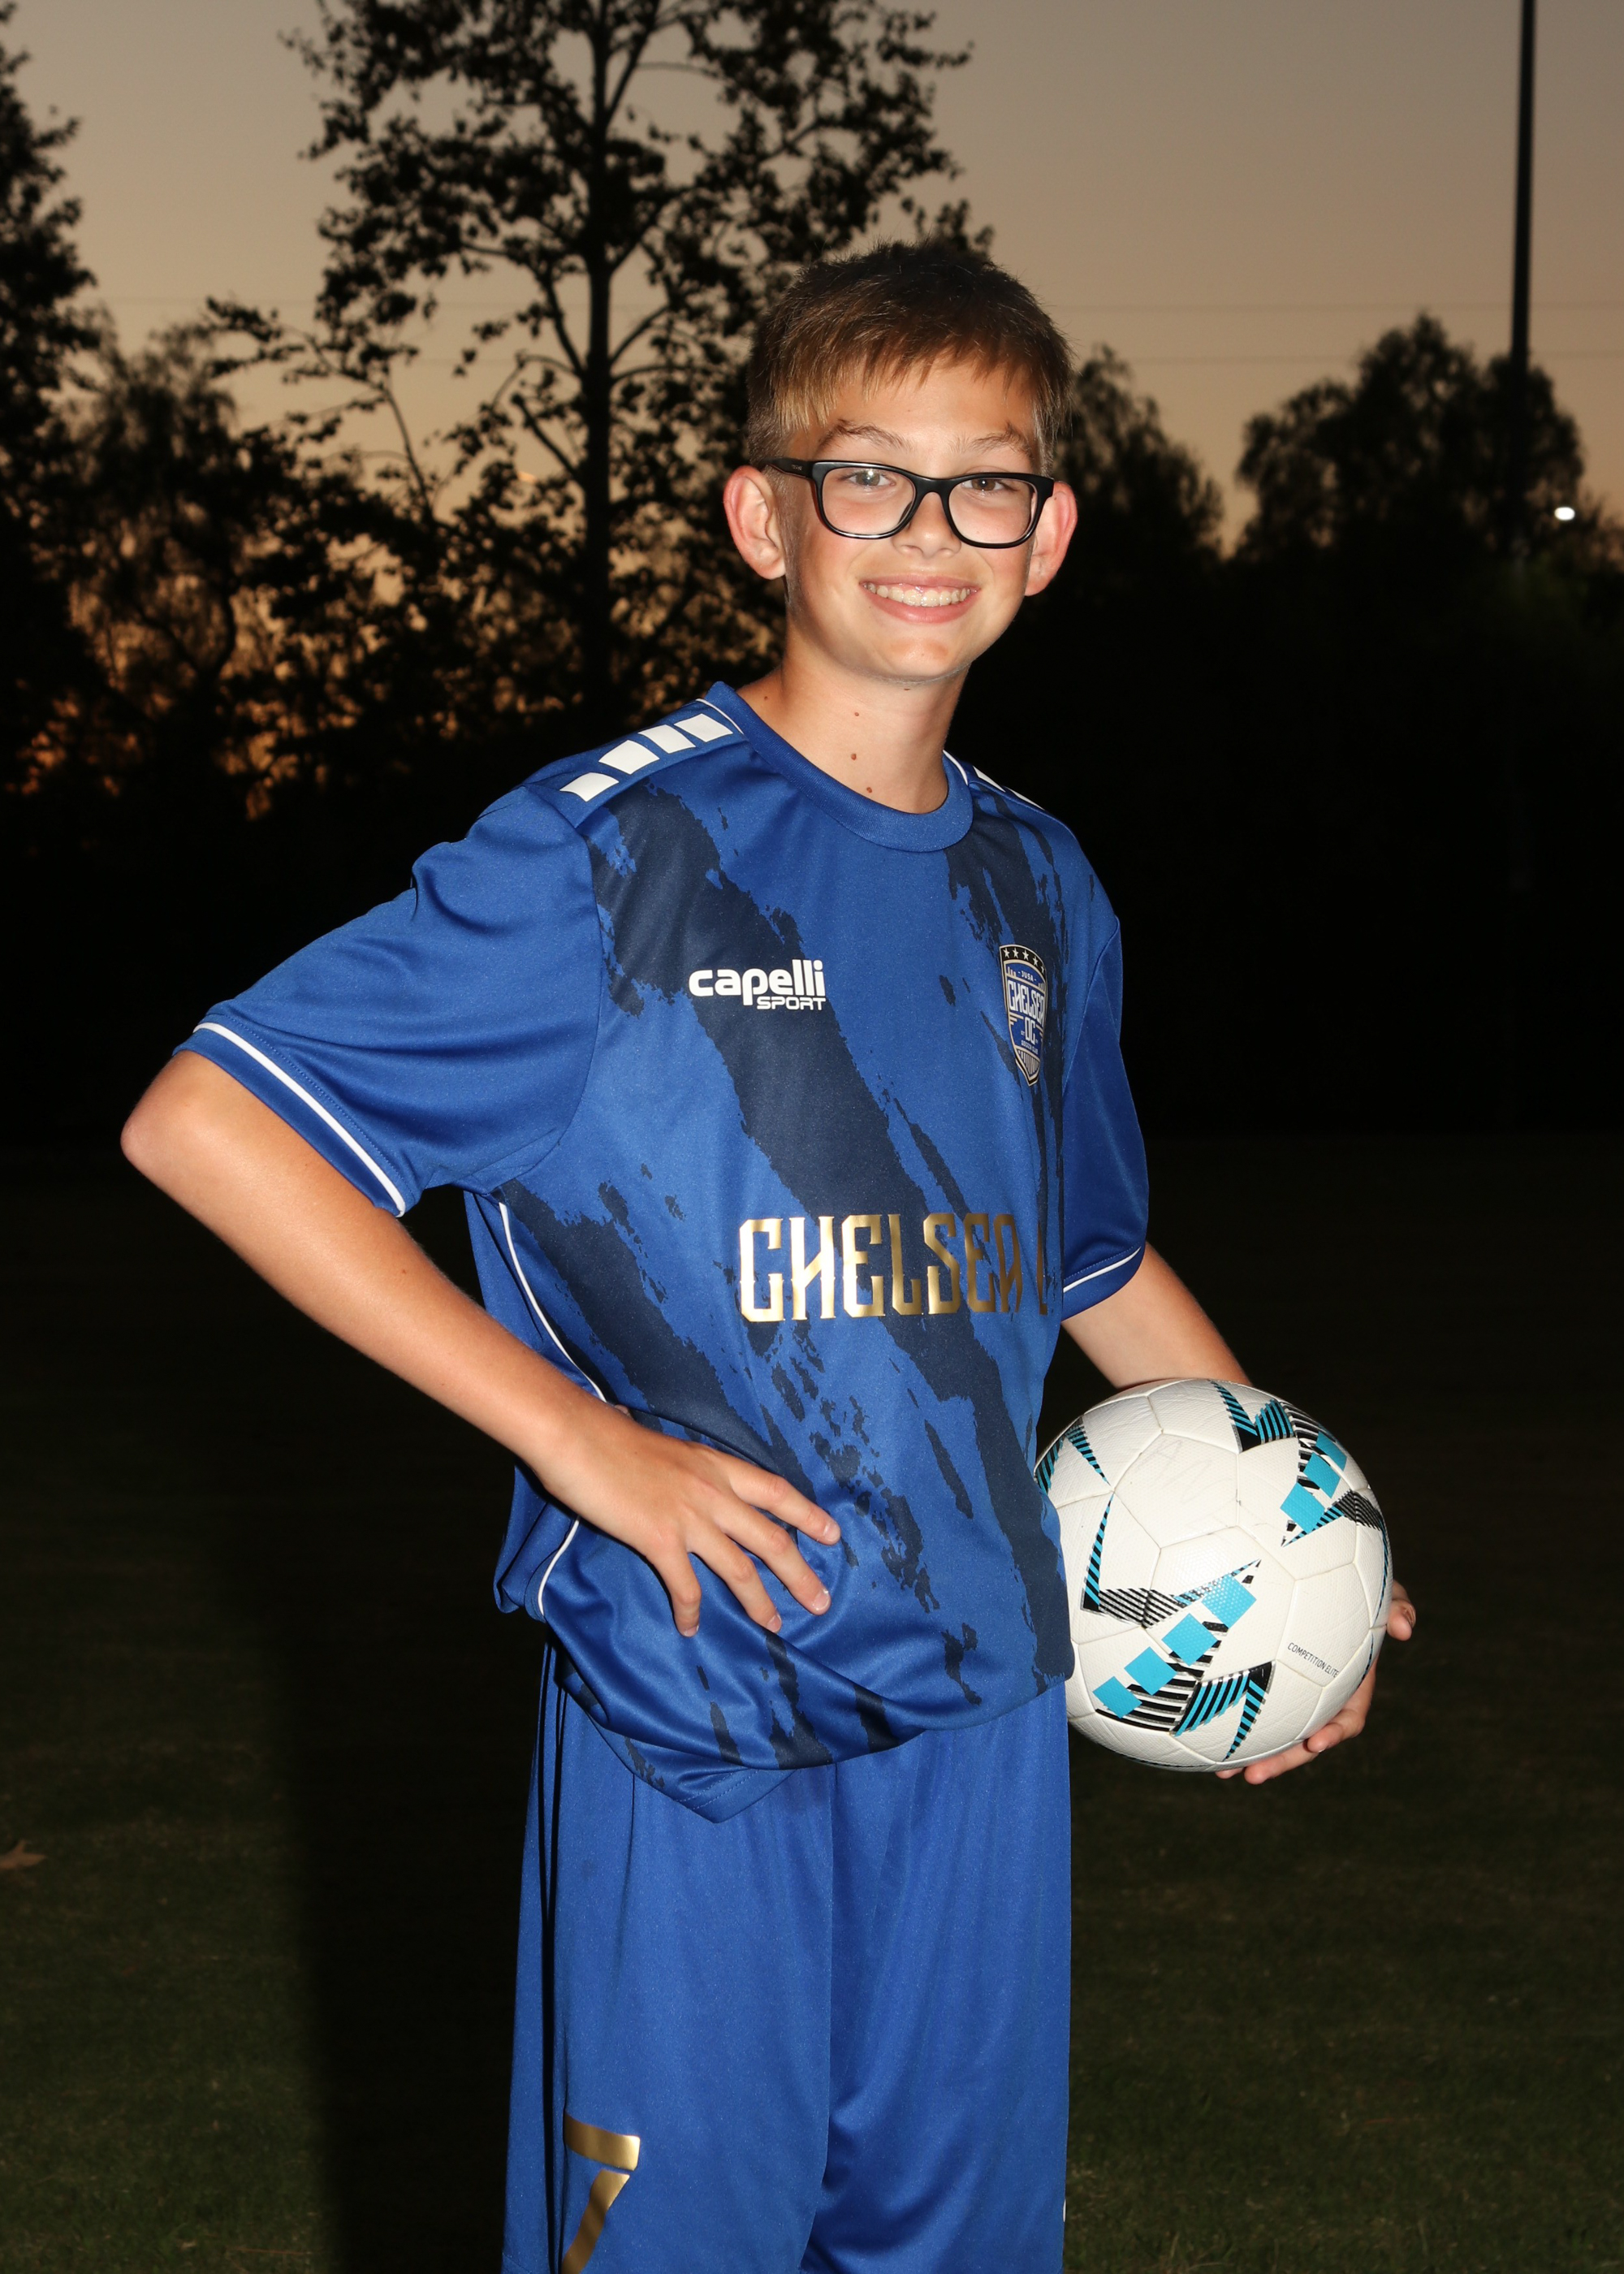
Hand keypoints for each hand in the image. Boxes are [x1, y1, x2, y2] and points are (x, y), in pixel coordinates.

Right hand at [536, 1396, 840, 1639]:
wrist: (578, 1437)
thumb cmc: (612, 1437)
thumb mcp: (667, 1448)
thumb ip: (687, 1468)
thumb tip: (685, 1475)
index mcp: (717, 1464)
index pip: (777, 1491)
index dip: (808, 1514)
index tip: (832, 1534)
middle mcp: (713, 1491)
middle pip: (771, 1538)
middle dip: (800, 1574)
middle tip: (821, 1602)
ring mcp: (689, 1517)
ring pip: (739, 1568)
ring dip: (759, 1601)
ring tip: (774, 1626)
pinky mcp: (659, 1540)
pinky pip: (685, 1586)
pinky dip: (690, 1611)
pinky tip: (690, 1629)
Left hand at [1216, 1582, 1415, 1785]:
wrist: (1322, 1582)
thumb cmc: (1358, 1589)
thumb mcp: (1384, 1594)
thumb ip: (1398, 1606)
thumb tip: (1406, 1626)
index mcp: (1350, 1686)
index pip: (1347, 1718)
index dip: (1334, 1733)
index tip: (1316, 1743)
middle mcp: (1322, 1699)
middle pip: (1303, 1740)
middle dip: (1281, 1761)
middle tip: (1253, 1776)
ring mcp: (1295, 1695)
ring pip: (1274, 1734)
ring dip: (1250, 1755)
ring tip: (1221, 1774)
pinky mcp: (1266, 1684)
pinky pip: (1250, 1709)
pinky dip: (1230, 1723)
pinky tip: (1202, 1737)